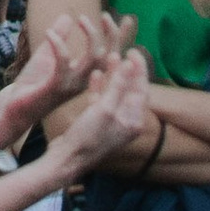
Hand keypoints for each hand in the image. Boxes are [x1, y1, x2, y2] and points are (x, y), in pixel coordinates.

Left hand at [0, 10, 132, 151]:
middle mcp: (82, 82)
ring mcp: (70, 85)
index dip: (118, 39)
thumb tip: (67, 17)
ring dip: (91, 37)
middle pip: (108, 59)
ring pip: (93, 61)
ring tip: (81, 18)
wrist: (15, 106)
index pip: (108, 57)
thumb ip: (59, 37)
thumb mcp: (46, 54)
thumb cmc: (33, 83)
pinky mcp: (54, 86)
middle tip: (105, 15)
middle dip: (111, 36)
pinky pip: (63, 63)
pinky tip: (49, 33)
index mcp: (83, 75)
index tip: (124, 20)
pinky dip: (59, 44)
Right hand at [46, 47, 152, 177]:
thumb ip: (119, 86)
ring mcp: (112, 122)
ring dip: (114, 76)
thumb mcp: (106, 109)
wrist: (67, 159)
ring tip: (110, 57)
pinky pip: (103, 100)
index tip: (133, 51)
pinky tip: (95, 75)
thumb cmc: (88, 136)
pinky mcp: (99, 122)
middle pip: (130, 90)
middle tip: (123, 51)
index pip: (142, 89)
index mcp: (134, 120)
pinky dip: (101, 88)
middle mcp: (126, 121)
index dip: (139, 69)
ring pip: (116, 93)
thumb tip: (131, 64)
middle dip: (127, 70)